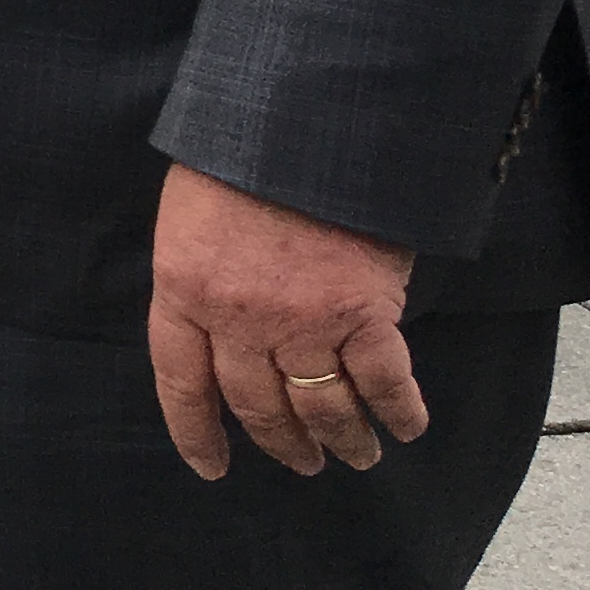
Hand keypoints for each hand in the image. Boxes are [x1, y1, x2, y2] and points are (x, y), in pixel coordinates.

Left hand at [146, 162, 423, 479]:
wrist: (302, 122)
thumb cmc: (239, 153)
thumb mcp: (191, 212)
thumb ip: (200, 273)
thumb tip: (218, 321)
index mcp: (184, 289)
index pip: (181, 381)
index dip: (195, 431)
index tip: (212, 466)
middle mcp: (239, 319)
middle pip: (257, 404)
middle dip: (280, 442)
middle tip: (300, 463)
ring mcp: (303, 321)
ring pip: (322, 406)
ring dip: (342, 439)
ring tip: (354, 456)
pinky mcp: (365, 314)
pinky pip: (384, 382)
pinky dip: (399, 412)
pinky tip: (408, 427)